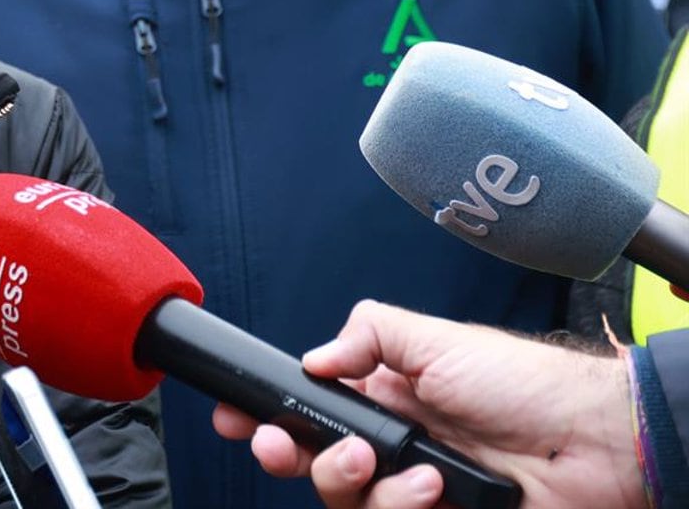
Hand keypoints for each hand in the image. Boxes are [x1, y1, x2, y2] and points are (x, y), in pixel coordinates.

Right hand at [209, 300, 643, 508]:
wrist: (589, 443)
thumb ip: (368, 336)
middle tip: (281, 446)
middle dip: (285, 453)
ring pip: (344, 501)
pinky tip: (435, 487)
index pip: (310, 408)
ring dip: (353, 481)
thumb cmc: (524, 383)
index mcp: (384, 397)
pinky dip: (401, 507)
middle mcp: (391, 446)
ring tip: (402, 465)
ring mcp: (412, 491)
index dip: (270, 415)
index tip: (239, 418)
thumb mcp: (436, 338)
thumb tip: (313, 359)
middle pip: (310, 462)